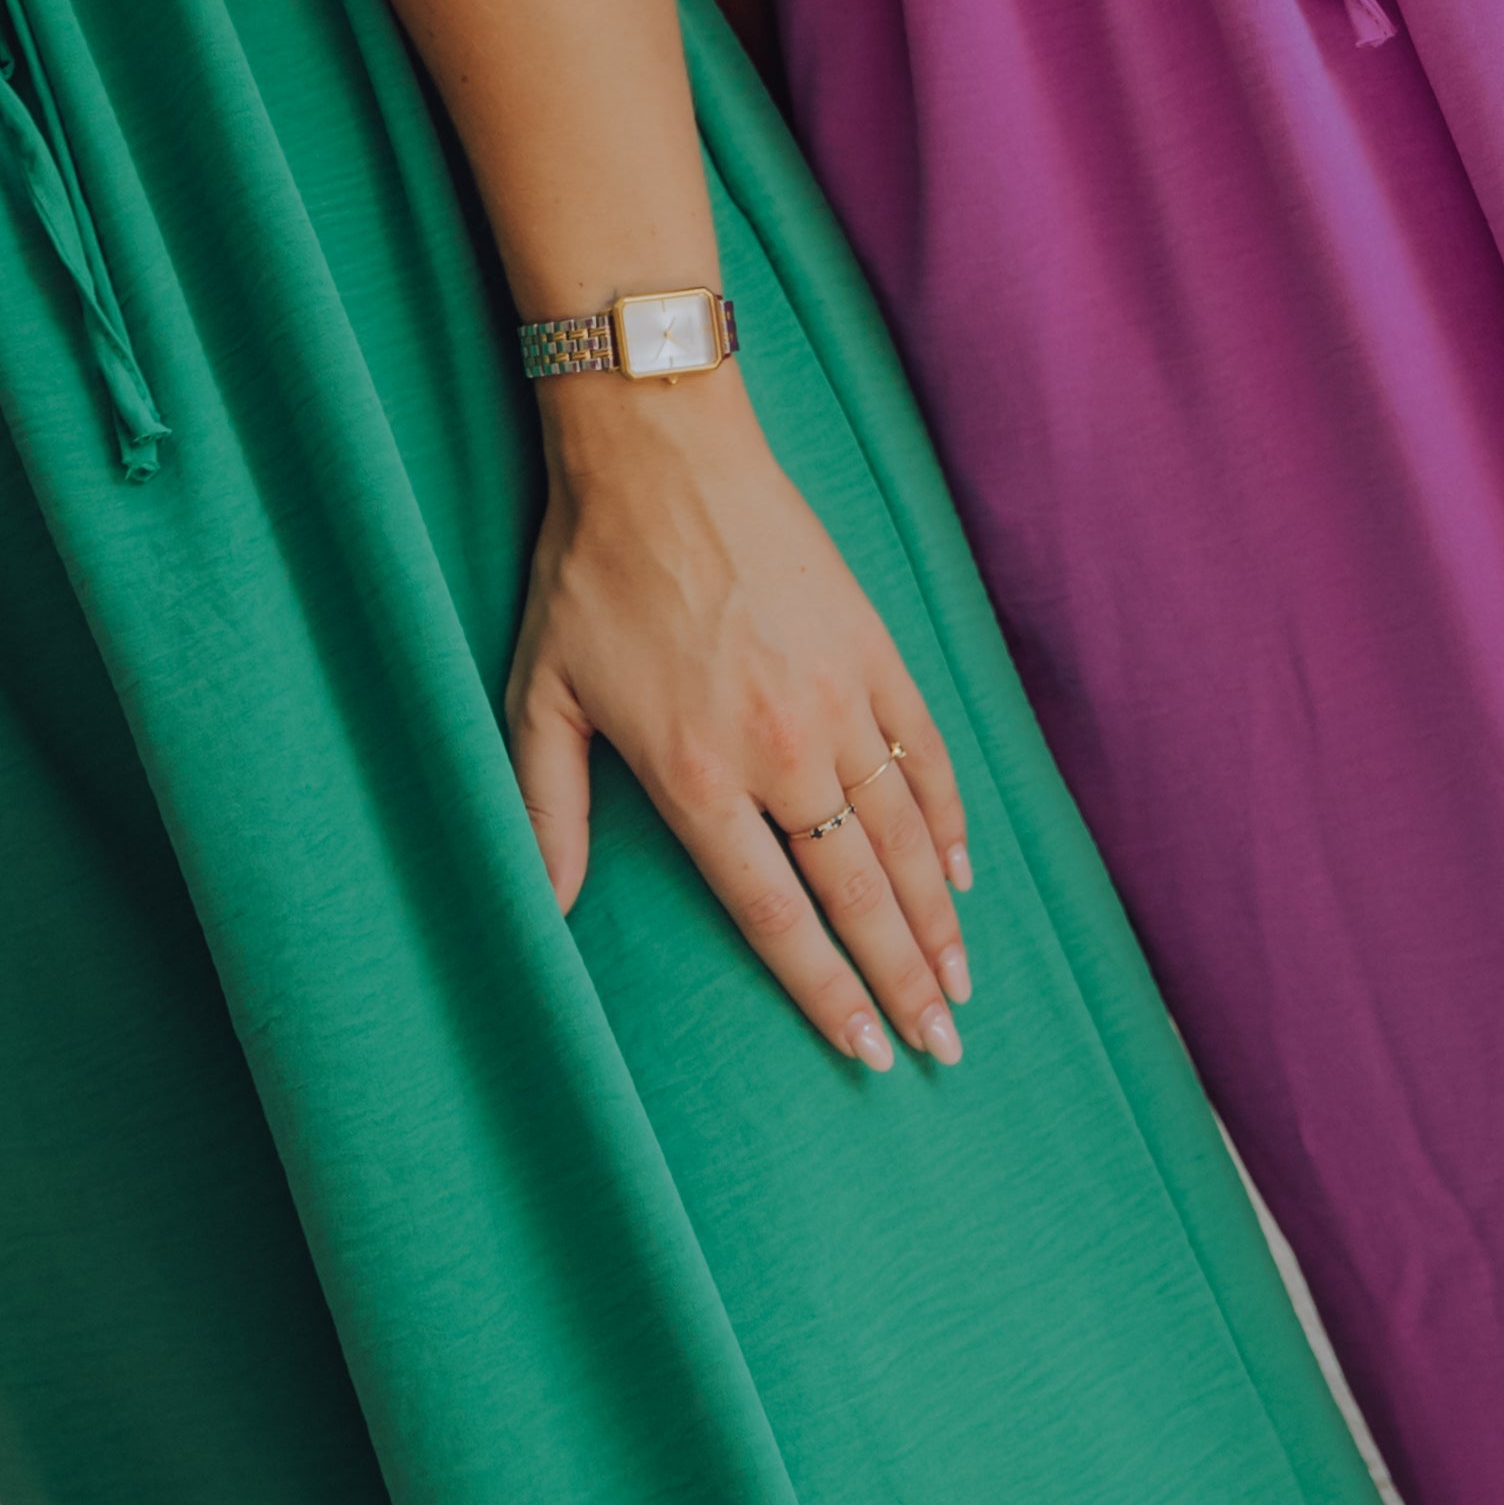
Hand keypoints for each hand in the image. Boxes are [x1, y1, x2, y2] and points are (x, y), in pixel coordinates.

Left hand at [508, 373, 973, 1071]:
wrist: (661, 451)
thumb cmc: (590, 574)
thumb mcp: (540, 697)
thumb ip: (544, 812)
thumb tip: (543, 912)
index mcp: (698, 775)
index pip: (777, 916)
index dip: (827, 993)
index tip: (867, 1052)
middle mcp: (781, 750)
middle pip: (858, 894)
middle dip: (905, 982)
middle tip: (945, 1049)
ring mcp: (839, 698)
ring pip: (903, 835)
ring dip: (938, 919)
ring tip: (963, 985)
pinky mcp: (874, 648)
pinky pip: (926, 752)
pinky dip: (949, 816)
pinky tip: (961, 871)